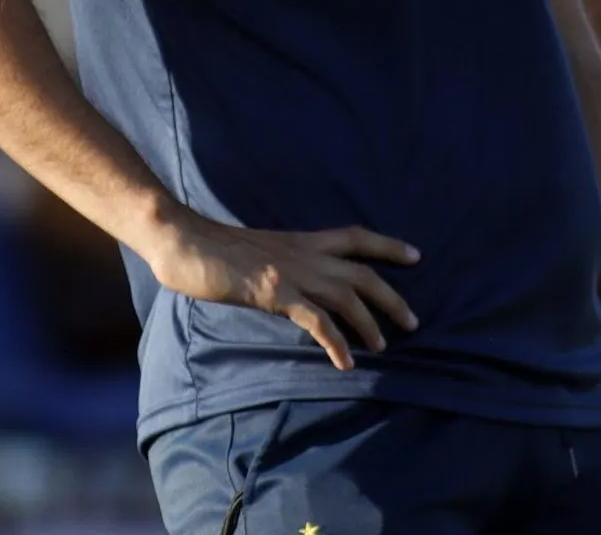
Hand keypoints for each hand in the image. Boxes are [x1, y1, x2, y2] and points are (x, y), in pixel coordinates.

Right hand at [145, 215, 419, 370]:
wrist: (185, 240)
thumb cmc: (213, 249)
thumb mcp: (259, 251)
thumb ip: (282, 264)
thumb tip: (292, 284)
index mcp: (302, 240)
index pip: (356, 236)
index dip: (388, 245)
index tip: (416, 255)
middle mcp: (305, 253)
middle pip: (362, 273)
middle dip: (392, 297)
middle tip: (413, 322)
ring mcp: (292, 272)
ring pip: (347, 297)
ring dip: (369, 324)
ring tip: (383, 346)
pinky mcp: (275, 293)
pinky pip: (316, 321)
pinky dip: (336, 342)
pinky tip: (346, 362)